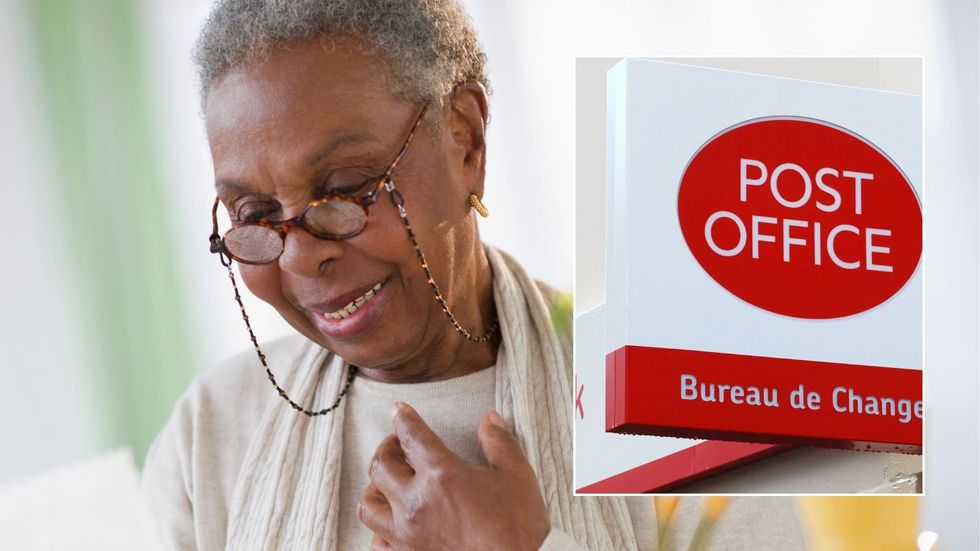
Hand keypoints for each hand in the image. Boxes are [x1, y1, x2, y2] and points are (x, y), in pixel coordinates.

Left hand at [358, 402, 550, 550]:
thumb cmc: (518, 527)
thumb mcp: (516, 476)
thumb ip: (499, 443)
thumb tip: (490, 420)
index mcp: (441, 475)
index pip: (411, 435)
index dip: (403, 418)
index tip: (399, 410)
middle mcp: (416, 502)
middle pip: (380, 466)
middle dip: (386, 448)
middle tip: (398, 445)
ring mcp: (407, 535)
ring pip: (369, 504)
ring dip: (375, 487)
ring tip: (388, 482)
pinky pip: (377, 542)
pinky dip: (380, 528)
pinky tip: (392, 522)